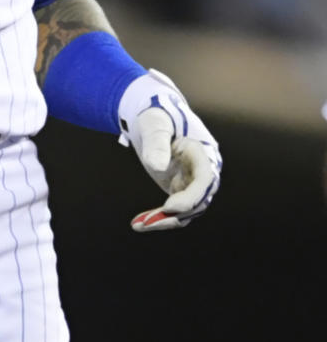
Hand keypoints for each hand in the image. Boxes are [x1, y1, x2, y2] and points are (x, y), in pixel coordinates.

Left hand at [118, 69, 221, 231]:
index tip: (168, 207)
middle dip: (175, 214)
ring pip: (186, 211)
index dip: (190, 196)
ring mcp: (193, 183)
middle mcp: (203, 171)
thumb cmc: (157, 116)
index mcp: (202, 151)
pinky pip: (174, 211)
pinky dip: (158, 218)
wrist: (154, 119)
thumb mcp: (155, 124)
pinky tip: (136, 223)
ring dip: (163, 220)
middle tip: (148, 222)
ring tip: (138, 225)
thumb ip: (157, 142)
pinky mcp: (181, 191)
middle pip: (198, 201)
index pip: (205, 179)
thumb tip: (158, 166)